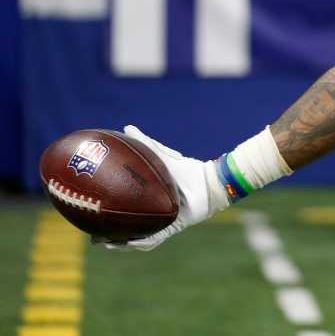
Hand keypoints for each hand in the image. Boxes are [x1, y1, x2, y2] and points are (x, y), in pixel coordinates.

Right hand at [101, 125, 229, 250]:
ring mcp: (163, 223)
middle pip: (129, 229)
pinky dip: (142, 242)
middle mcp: (154, 214)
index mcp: (148, 201)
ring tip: (109, 243)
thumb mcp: (161, 156)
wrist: (208, 181)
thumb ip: (146, 143)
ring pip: (140, 239)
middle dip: (112, 235)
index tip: (91, 212)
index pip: (126, 211)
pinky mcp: (174, 228)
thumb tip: (127, 127)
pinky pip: (156, 239)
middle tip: (95, 236)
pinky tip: (129, 242)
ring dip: (124, 243)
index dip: (109, 215)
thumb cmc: (186, 169)